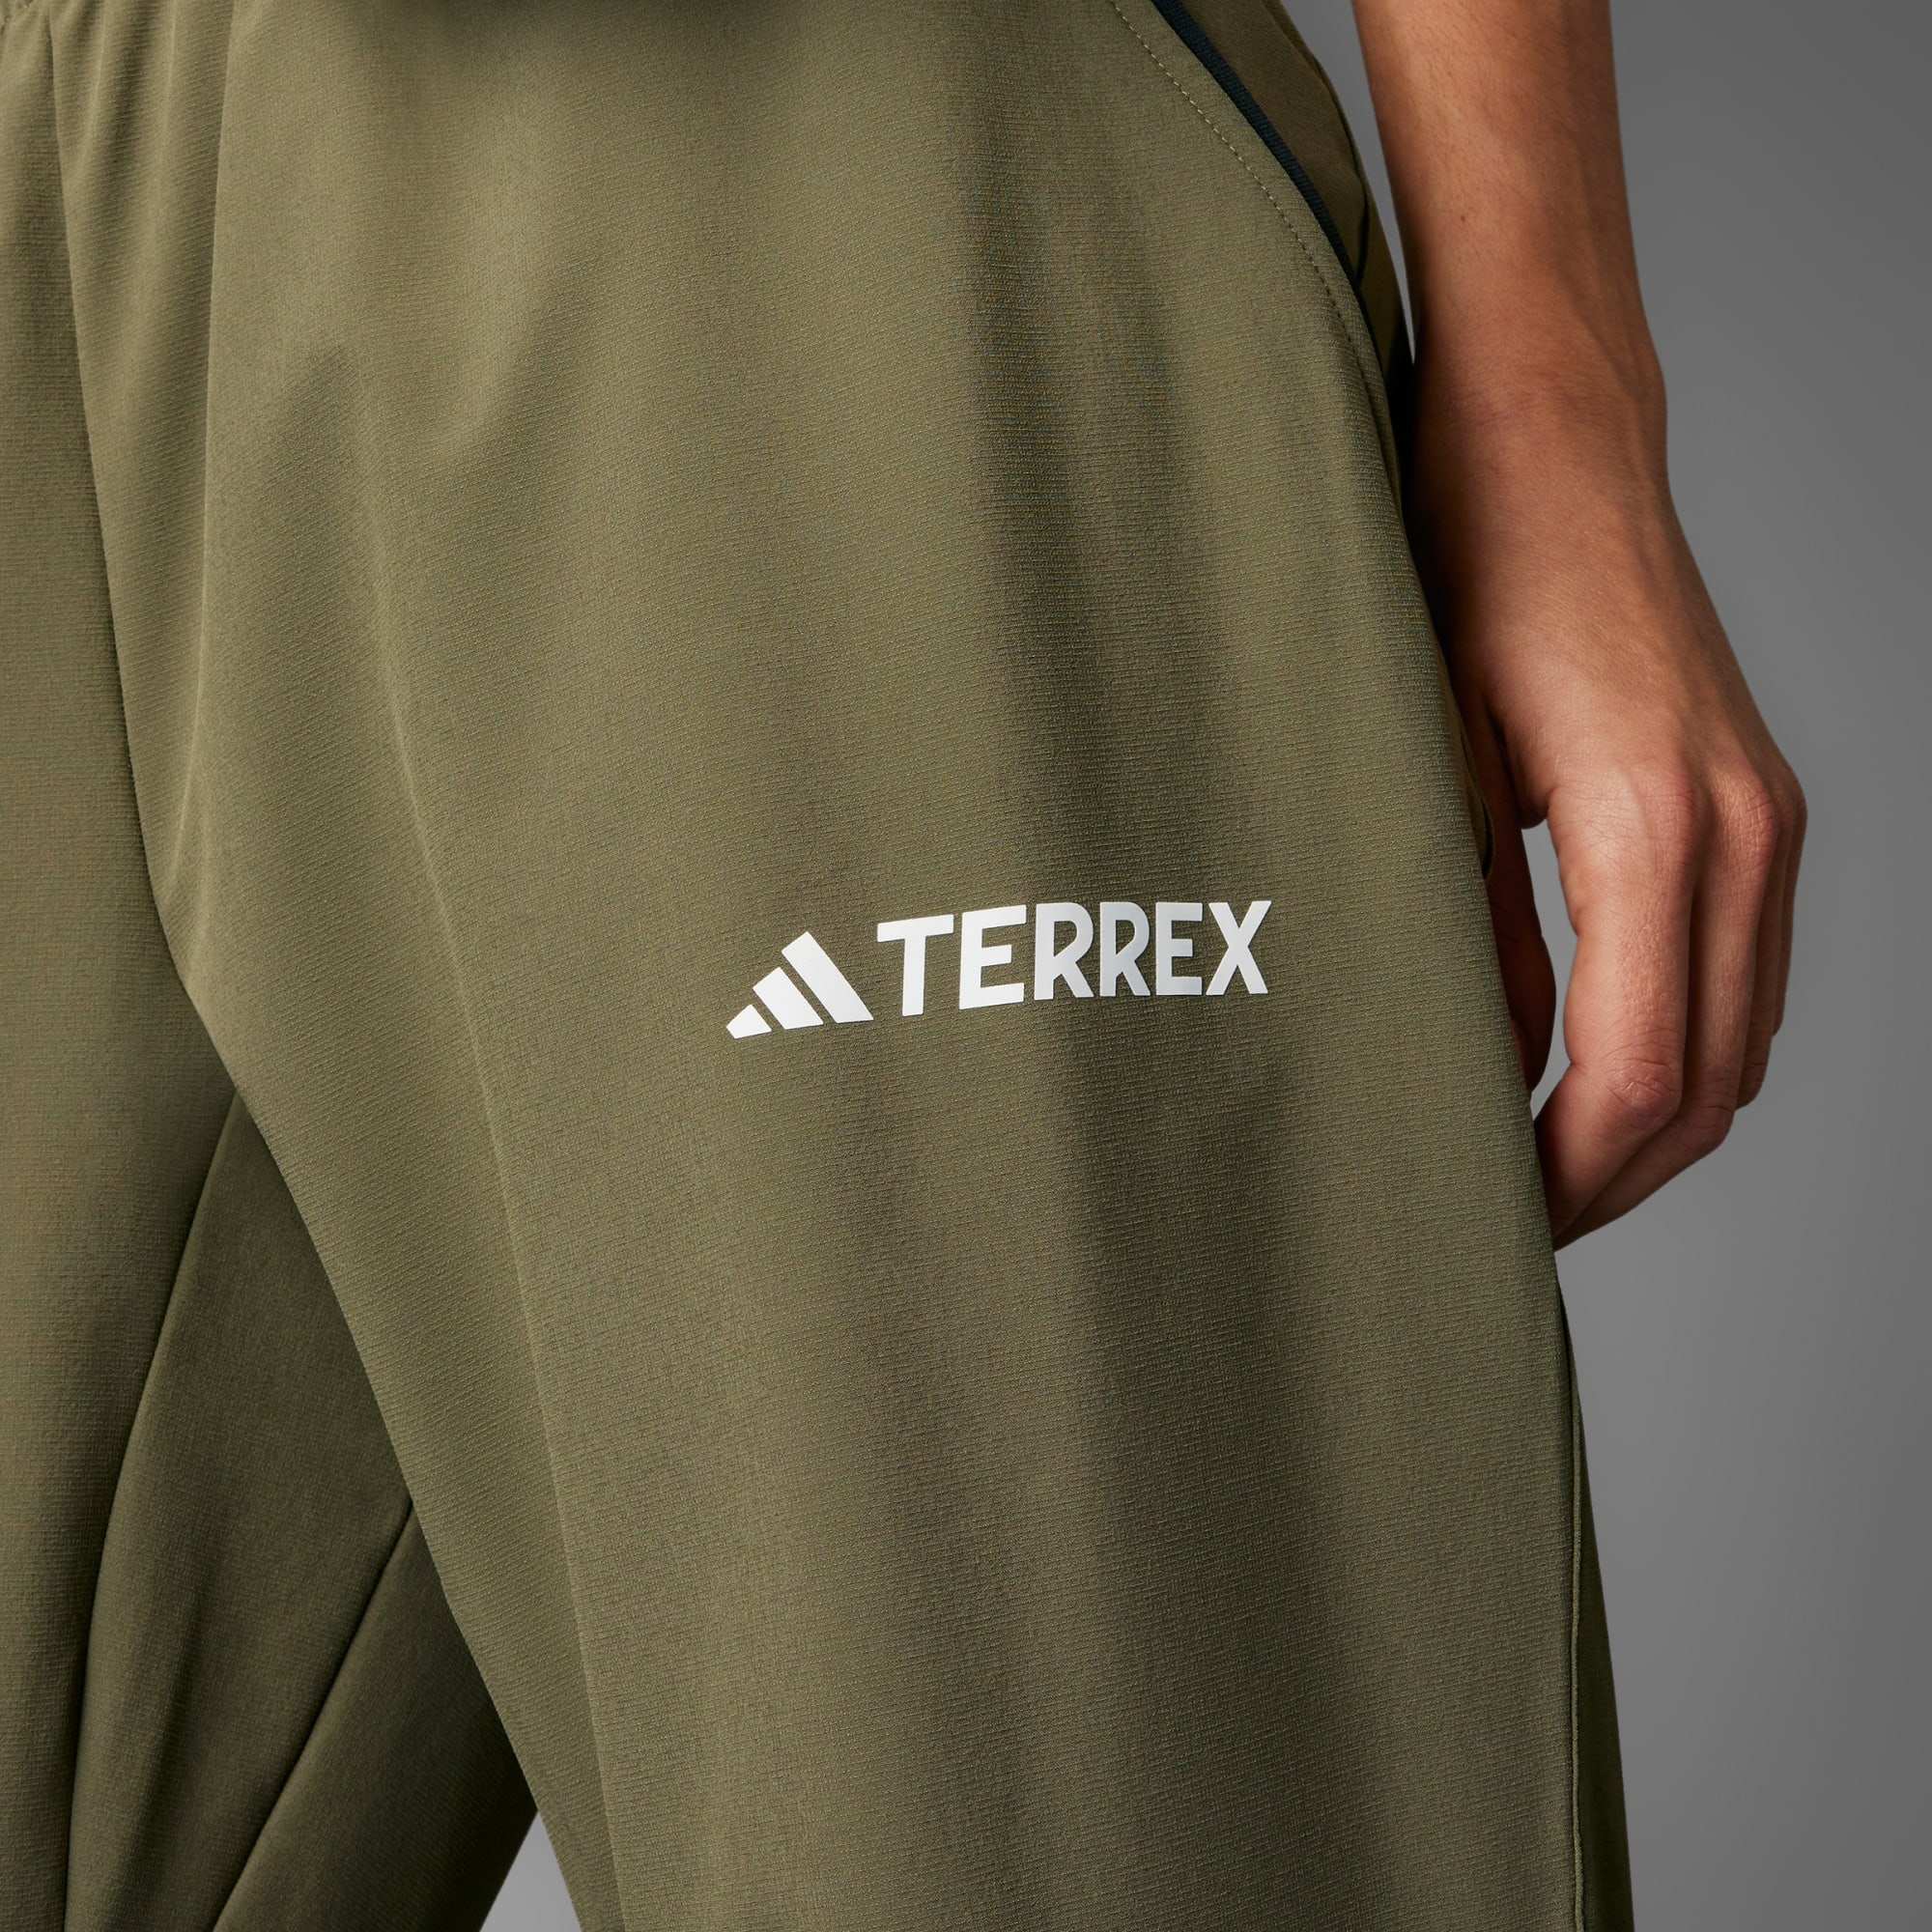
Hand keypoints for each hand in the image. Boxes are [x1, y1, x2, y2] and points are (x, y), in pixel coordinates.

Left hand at [1407, 359, 1805, 1246]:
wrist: (1550, 437)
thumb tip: (1480, 1071)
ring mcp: (1766, 815)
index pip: (1635, 1078)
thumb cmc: (1465, 568)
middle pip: (1710, 1086)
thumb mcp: (1427, 763)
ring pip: (1743, 1040)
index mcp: (1648, 826)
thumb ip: (1466, 930)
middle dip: (1614, 1180)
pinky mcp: (1756, 800)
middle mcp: (1739, 831)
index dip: (1564, 1179)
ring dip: (1656, 1127)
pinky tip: (1599, 1067)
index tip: (1489, 1219)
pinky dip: (1686, 1047)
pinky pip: (1744, 972)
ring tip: (1545, 1165)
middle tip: (1512, 1223)